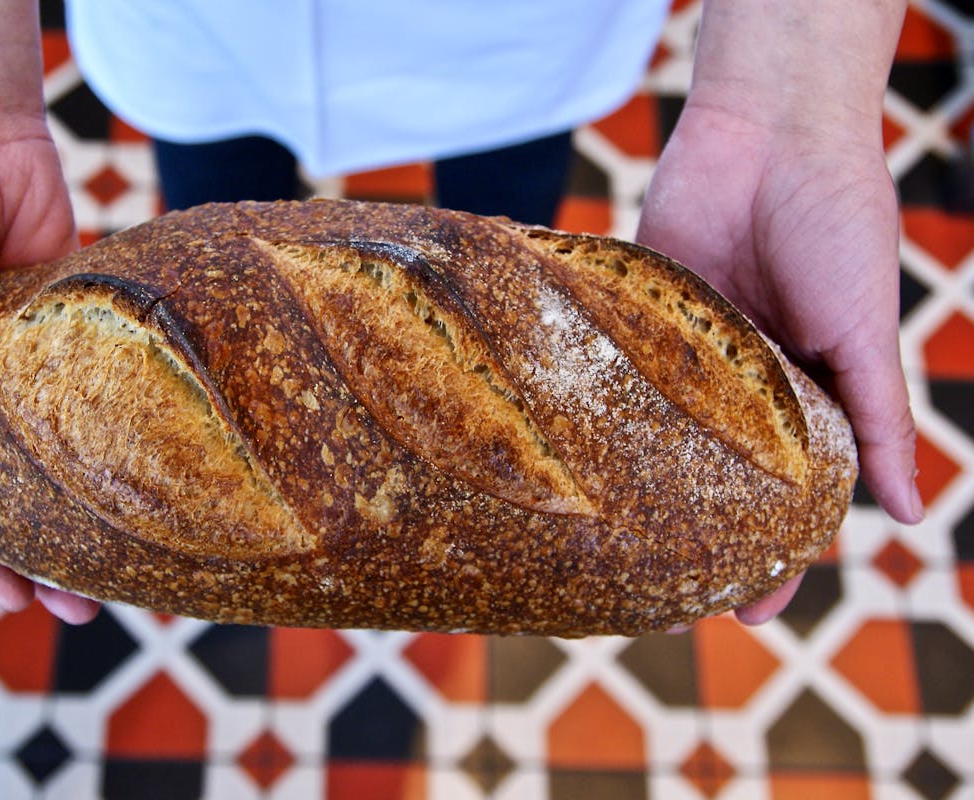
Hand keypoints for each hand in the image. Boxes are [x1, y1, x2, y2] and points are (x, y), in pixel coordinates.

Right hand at [0, 119, 99, 622]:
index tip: (19, 602)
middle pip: (8, 499)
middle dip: (41, 559)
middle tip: (90, 608)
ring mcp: (27, 375)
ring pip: (58, 464)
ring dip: (87, 516)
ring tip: (134, 566)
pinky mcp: (77, 341)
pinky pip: (99, 401)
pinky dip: (119, 441)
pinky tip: (156, 475)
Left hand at [637, 102, 920, 624]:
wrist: (769, 132)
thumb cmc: (838, 227)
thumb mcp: (867, 331)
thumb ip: (879, 418)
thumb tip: (911, 514)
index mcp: (806, 393)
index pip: (790, 494)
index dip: (776, 555)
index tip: (751, 614)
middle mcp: (743, 382)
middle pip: (714, 477)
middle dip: (695, 538)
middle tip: (665, 602)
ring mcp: (686, 351)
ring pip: (656, 436)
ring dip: (639, 491)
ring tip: (611, 552)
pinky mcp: (638, 311)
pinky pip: (613, 370)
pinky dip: (597, 412)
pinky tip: (574, 462)